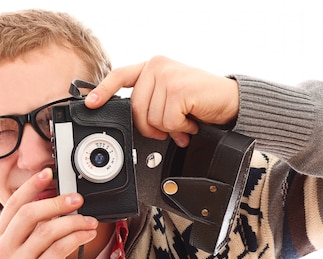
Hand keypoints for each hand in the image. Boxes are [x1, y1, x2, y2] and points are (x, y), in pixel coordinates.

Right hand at [0, 168, 98, 258]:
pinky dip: (75, 238)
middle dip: (56, 201)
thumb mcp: (19, 255)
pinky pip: (58, 249)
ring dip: (72, 222)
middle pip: (29, 213)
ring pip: (47, 230)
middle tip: (76, 198)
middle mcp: (5, 248)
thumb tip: (56, 210)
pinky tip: (86, 235)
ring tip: (88, 220)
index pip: (12, 205)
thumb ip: (31, 234)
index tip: (47, 174)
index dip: (31, 186)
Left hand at [85, 56, 238, 145]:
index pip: (120, 76)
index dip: (103, 90)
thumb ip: (150, 101)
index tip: (90, 103)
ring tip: (185, 121)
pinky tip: (191, 121)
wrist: (231, 101)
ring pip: (151, 118)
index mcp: (152, 67)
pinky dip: (180, 128)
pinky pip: (167, 121)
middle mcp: (158, 67)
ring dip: (169, 128)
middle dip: (150, 126)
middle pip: (135, 108)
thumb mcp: (170, 96)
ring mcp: (168, 76)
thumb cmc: (200, 101)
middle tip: (170, 128)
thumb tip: (132, 120)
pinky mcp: (179, 89)